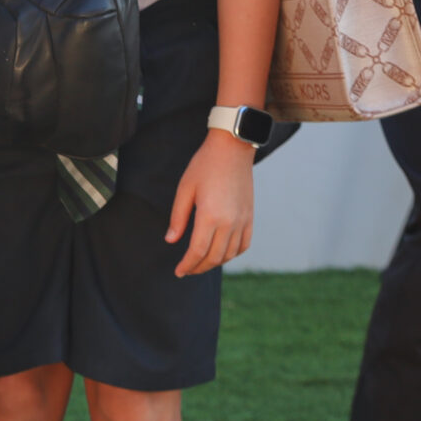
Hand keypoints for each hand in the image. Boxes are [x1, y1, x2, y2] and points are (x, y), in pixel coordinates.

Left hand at [167, 130, 255, 274]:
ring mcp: (242, 220)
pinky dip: (232, 254)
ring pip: (230, 254)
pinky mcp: (250, 216)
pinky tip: (222, 253)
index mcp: (210, 216)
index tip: (178, 272)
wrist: (232, 149)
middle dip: (199, 268)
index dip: (187, 265)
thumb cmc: (204, 166)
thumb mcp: (185, 189)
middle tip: (187, 270)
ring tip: (201, 263)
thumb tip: (171, 240)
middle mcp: (229, 222)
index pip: (198, 251)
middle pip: (214, 257)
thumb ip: (178, 217)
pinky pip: (244, 244)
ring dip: (215, 263)